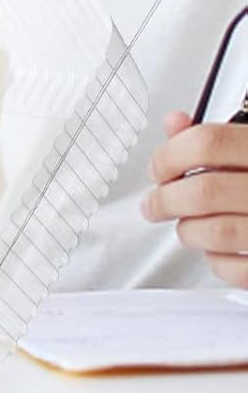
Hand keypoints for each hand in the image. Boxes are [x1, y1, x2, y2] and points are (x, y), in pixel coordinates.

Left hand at [143, 111, 247, 287]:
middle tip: (154, 204)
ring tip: (188, 226)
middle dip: (165, 200)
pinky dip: (217, 261)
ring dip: (189, 231)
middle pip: (204, 191)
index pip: (208, 143)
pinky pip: (238, 269)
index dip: (170, 155)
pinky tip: (218, 250)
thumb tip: (176, 123)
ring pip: (216, 232)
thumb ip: (220, 137)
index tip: (158, 169)